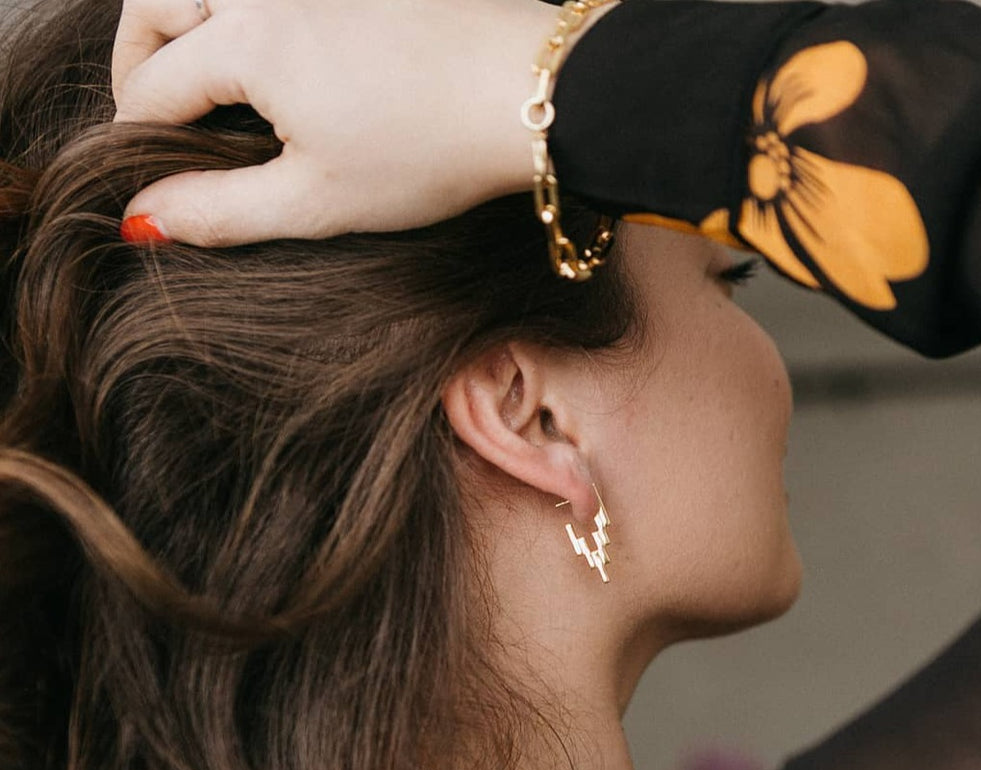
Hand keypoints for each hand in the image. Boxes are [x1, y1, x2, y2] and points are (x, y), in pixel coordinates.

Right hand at [113, 0, 571, 245]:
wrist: (527, 95)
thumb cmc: (429, 152)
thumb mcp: (317, 201)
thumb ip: (221, 211)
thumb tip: (144, 222)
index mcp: (250, 39)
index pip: (156, 86)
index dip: (138, 134)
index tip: (140, 170)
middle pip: (157, 4)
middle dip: (138, 58)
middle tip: (149, 112)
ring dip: (180, 19)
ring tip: (195, 76)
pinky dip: (236, 8)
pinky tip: (258, 49)